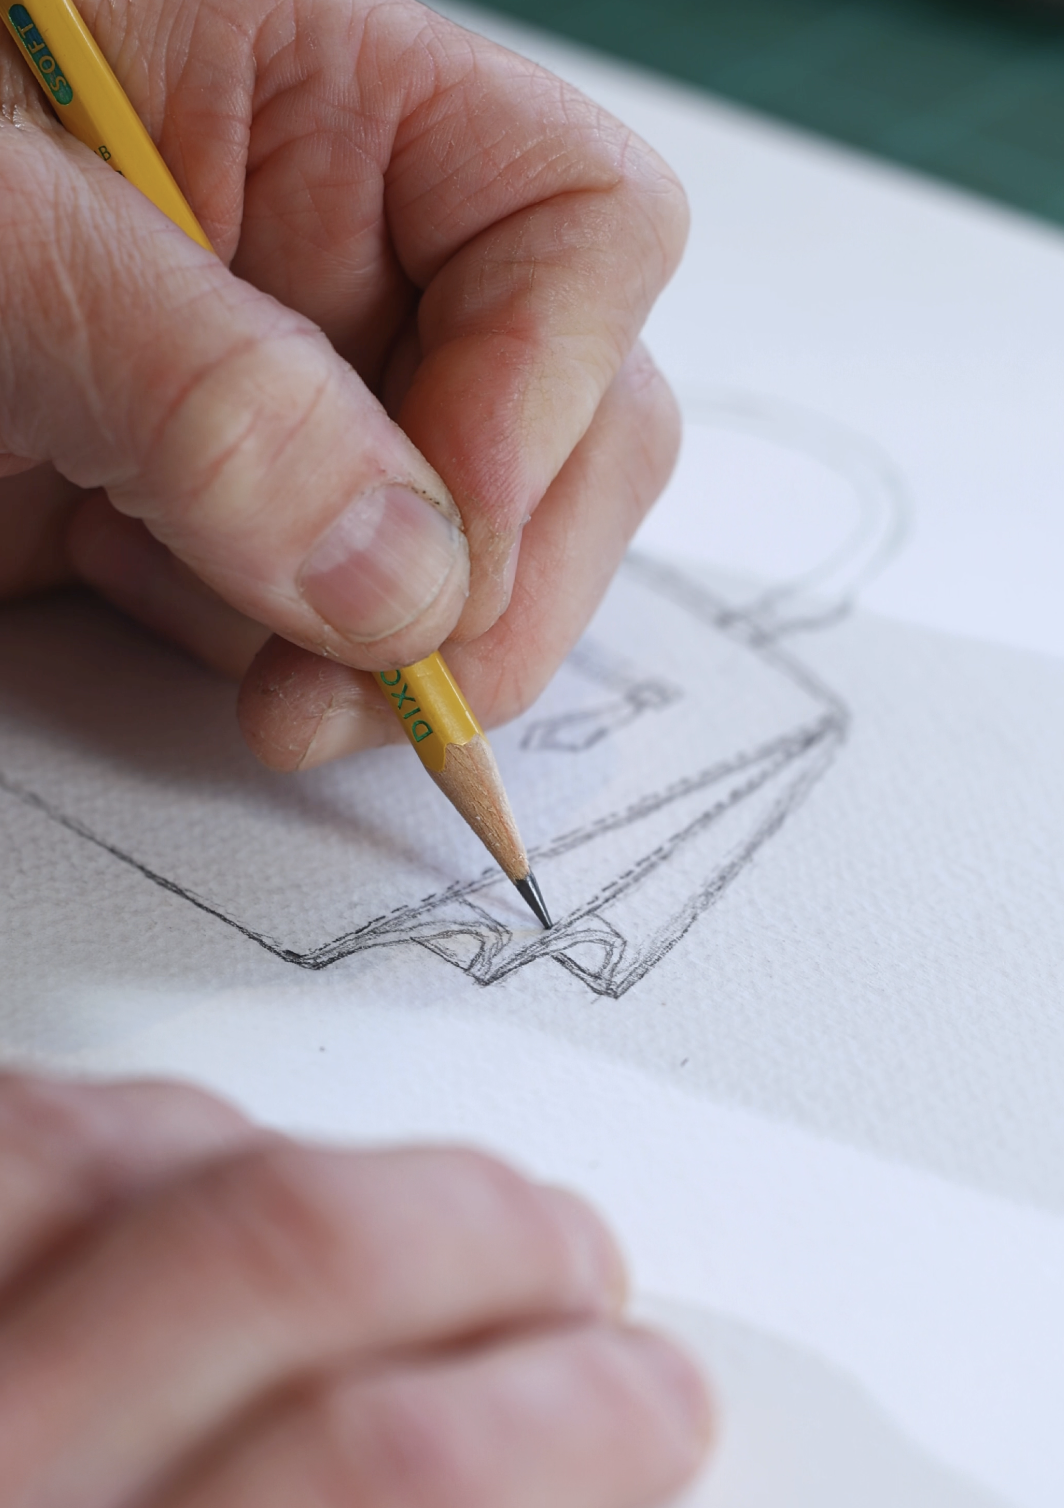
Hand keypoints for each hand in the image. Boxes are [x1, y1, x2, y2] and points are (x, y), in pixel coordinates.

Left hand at [0, 0, 686, 768]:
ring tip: (268, 696)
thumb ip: (195, 390)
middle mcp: (328, 244)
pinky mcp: (214, 509)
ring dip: (395, 650)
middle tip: (391, 683)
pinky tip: (198, 657)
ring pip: (464, 542)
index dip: (551, 387)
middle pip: (571, 410)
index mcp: (312, 83)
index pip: (577, 222)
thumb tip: (403, 582)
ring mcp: (281, 392)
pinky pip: (338, 611)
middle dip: (504, 573)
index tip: (440, 532)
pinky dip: (303, 670)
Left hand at [0, 1073, 709, 1507]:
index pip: (380, 1474)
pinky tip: (234, 1177)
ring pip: (151, 1148)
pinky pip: (30, 1125)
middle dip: (495, 1240)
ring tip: (441, 1216)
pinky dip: (168, 1134)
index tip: (653, 1403)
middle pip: (282, 1251)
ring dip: (344, 1174)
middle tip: (579, 1270)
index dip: (569, 1423)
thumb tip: (545, 1479)